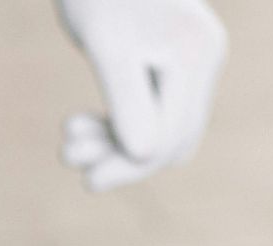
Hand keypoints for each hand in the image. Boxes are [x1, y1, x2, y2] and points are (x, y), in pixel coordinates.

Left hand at [55, 0, 227, 190]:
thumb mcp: (104, 43)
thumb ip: (127, 97)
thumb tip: (145, 155)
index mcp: (194, 55)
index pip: (169, 140)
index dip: (127, 166)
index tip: (83, 174)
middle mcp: (206, 57)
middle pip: (171, 140)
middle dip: (119, 155)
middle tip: (66, 152)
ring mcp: (195, 57)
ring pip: (163, 127)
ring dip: (115, 142)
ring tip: (67, 137)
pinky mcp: (176, 55)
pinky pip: (155, 108)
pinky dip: (121, 121)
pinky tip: (84, 119)